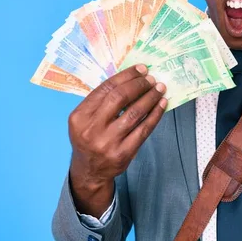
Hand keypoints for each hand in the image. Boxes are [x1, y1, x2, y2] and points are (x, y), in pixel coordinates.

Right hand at [68, 65, 166, 216]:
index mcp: (80, 116)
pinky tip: (161, 104)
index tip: (141, 69)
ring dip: (150, 97)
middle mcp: (92, 129)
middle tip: (151, 79)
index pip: (106, 88)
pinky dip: (155, 114)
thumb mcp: (85, 119)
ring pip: (135, 112)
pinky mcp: (123, 153)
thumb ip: (102, 101)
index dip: (126, 76)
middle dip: (139, 84)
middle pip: (120, 98)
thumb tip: (131, 78)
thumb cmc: (90, 138)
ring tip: (159, 89)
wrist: (89, 171)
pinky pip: (144, 129)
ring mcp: (108, 142)